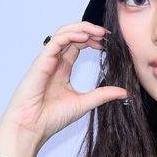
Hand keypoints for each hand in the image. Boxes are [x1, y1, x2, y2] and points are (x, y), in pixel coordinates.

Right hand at [0, 20, 127, 149]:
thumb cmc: (51, 118)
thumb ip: (103, 95)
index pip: (77, 45)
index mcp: (62, 69)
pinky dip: (70, 35)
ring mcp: (47, 60)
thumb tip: (124, 92)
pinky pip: (56, 41)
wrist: (32, 127)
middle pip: (71, 34)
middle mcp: (54, 62)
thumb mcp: (84, 103)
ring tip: (99, 32)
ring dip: (82, 28)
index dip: (92, 39)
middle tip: (106, 33)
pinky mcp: (41, 62)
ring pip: (63, 33)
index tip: (108, 42)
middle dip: (89, 29)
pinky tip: (85, 37)